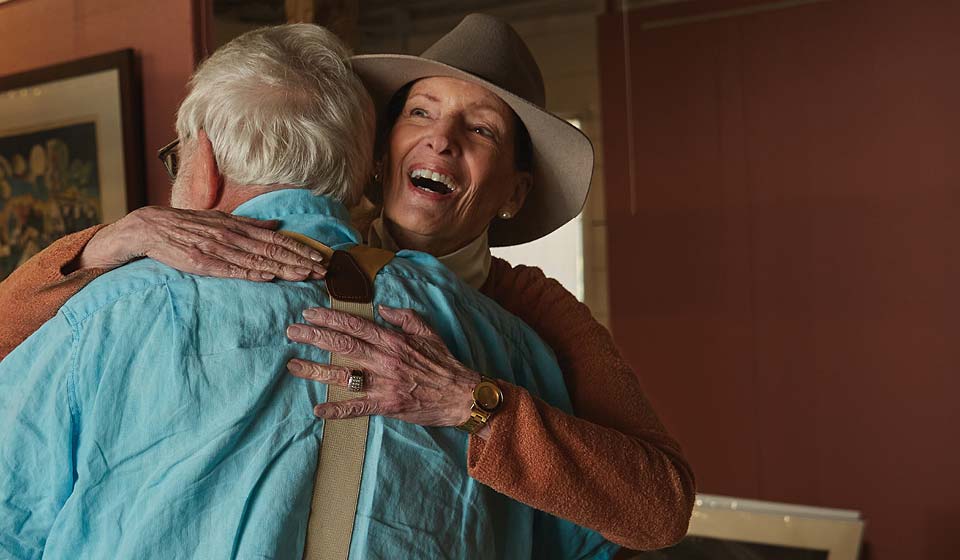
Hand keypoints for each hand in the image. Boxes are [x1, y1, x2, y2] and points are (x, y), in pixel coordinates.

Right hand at [76, 206, 326, 280]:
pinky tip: (267, 277)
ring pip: (256, 260)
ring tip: (304, 276)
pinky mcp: (201, 262)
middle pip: (272, 250)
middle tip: (322, 271)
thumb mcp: (222, 220)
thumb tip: (277, 225)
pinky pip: (230, 269)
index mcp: (239, 227)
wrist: (150, 227)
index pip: (277, 239)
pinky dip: (249, 272)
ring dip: (283, 268)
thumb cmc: (189, 226)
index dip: (300, 249)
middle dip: (300, 261)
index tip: (320, 258)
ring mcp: (217, 249)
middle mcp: (232, 236)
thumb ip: (250, 224)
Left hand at [285, 305, 480, 426]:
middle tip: (292, 332)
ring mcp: (384, 383)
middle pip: (342, 344)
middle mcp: (385, 359)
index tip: (309, 313)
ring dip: (316, 369)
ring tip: (293, 366)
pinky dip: (337, 409)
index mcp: (393, 340)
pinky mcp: (386, 405)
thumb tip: (382, 307)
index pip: (355, 325)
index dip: (330, 317)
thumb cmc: (445, 363)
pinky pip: (357, 407)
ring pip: (343, 374)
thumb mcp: (427, 332)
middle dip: (314, 336)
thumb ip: (404, 317)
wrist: (460, 395)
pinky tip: (318, 409)